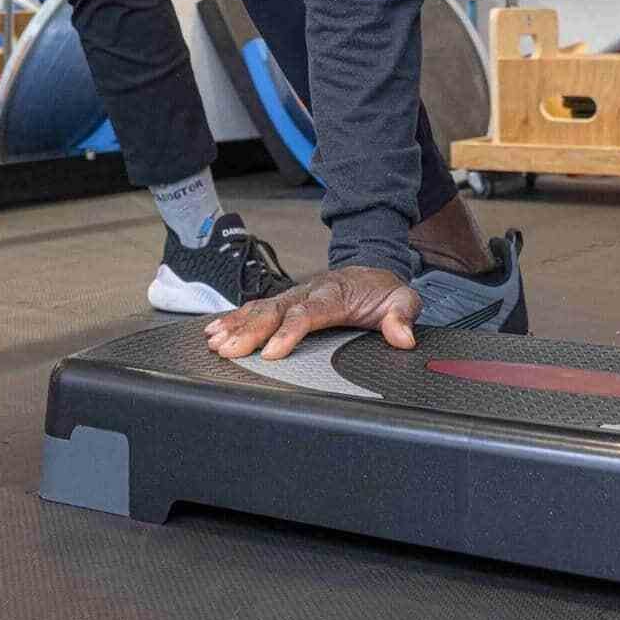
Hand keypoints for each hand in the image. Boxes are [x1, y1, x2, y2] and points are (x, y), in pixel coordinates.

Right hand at [205, 267, 421, 361]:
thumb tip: (403, 337)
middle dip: (250, 331)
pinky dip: (234, 318)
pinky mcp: (286, 300)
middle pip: (275, 311)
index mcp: (336, 294)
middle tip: (228, 350)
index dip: (289, 332)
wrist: (373, 267)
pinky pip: (257, 307)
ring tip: (214, 342)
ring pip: (261, 308)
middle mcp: (309, 291)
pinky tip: (215, 330)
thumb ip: (402, 317)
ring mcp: (295, 294)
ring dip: (236, 325)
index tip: (272, 353)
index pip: (308, 313)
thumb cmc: (384, 289)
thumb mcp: (404, 299)